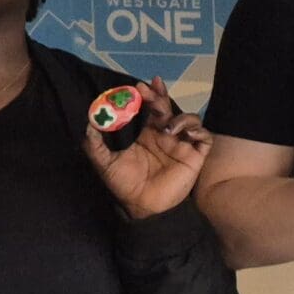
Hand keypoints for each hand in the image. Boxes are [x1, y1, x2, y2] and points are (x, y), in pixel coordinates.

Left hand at [82, 78, 209, 218]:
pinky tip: (184, 134)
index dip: (148, 94)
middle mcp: (165, 135)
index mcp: (147, 134)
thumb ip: (95, 144)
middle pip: (169, 108)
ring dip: (181, 117)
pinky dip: (198, 131)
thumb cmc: (125, 185)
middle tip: (149, 91)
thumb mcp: (105, 163)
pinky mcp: (195, 157)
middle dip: (161, 96)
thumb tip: (89, 122)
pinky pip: (204, 137)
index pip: (150, 108)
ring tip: (166, 127)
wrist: (141, 207)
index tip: (139, 86)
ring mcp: (182, 145)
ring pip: (191, 119)